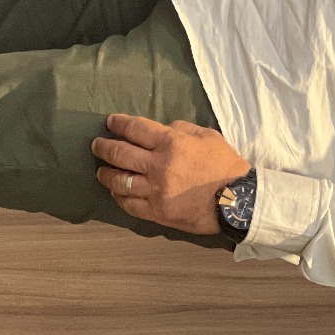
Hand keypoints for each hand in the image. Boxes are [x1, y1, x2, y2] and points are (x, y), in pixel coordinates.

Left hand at [92, 113, 250, 235]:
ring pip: (120, 181)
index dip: (119, 124)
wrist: (237, 200)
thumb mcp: (208, 136)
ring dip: (106, 173)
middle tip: (97, 145)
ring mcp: (156, 191)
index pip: (136, 129)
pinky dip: (119, 197)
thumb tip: (163, 128)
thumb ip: (183, 129)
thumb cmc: (225, 165)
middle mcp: (158, 165)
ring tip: (101, 170)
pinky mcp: (157, 212)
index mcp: (171, 143)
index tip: (110, 122)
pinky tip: (115, 192)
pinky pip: (130, 205)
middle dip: (104, 147)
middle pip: (120, 153)